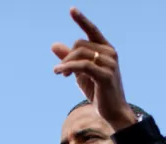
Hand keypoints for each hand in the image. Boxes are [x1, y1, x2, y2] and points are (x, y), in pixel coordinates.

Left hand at [52, 7, 137, 130]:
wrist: (112, 111)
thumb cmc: (98, 91)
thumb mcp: (81, 73)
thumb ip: (70, 58)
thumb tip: (54, 44)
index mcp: (107, 50)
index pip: (92, 31)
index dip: (82, 20)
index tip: (71, 9)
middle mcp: (110, 54)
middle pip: (80, 44)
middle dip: (67, 56)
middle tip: (60, 71)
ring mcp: (110, 64)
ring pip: (80, 53)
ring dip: (66, 63)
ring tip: (59, 73)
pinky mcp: (106, 75)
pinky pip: (82, 65)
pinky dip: (68, 67)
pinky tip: (59, 72)